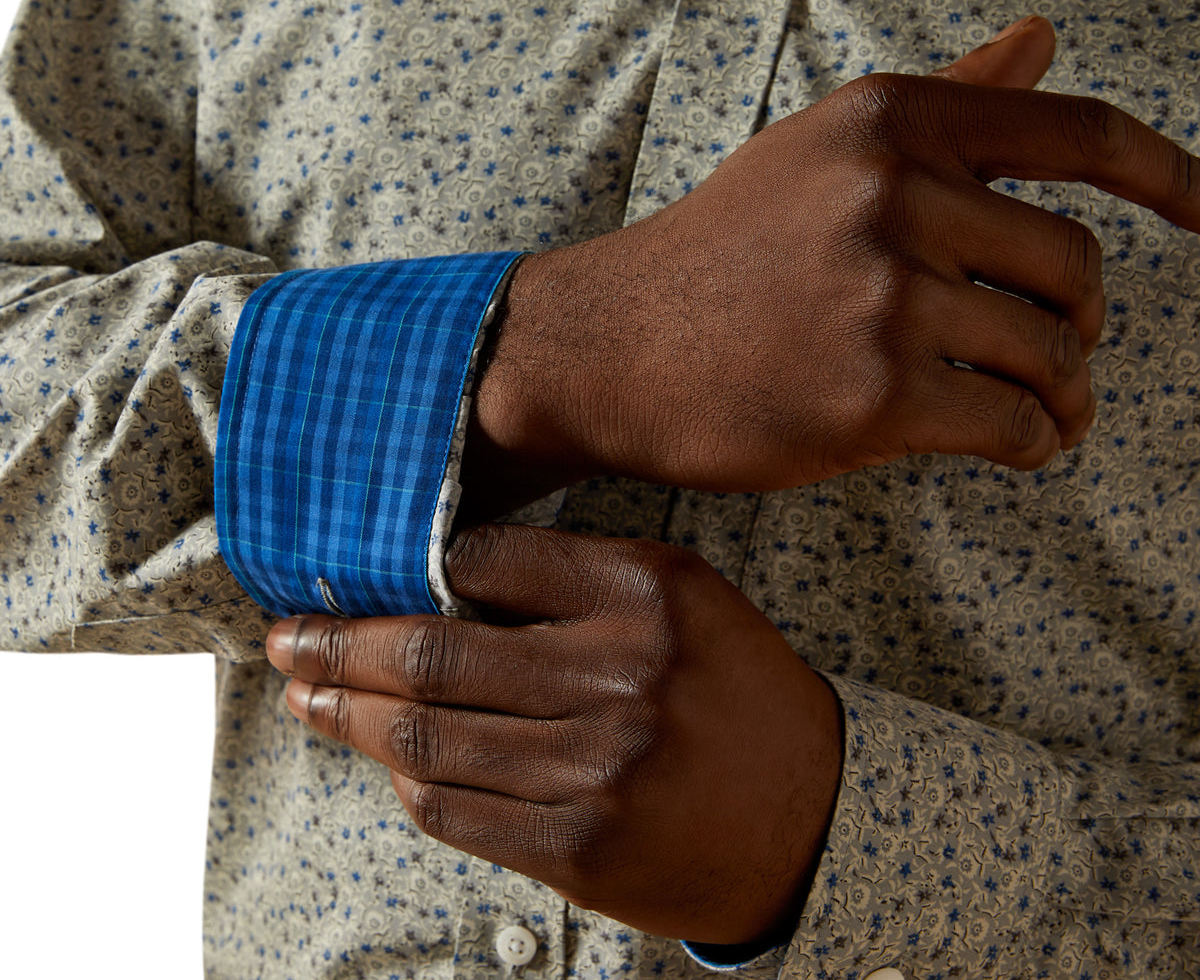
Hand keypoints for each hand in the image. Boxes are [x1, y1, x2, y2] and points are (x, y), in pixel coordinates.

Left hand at [265, 523, 842, 944]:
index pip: (487, 561)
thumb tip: (446, 575)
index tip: (357, 574)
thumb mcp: (682, 598)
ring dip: (348, 716)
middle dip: (339, 646)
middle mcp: (618, 675)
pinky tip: (382, 756)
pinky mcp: (578, 849)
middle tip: (288, 639)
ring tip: (306, 697)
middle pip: (434, 655)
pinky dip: (404, 778)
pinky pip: (455, 810)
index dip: (407, 567)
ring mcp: (595, 770)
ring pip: (427, 738)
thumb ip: (575, 578)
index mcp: (643, 593)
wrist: (812, 813)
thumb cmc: (734, 689)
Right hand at [460, 17, 1199, 514]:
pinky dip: (1033, 443)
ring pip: (1051, 354)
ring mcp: (885, 295)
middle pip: (1074, 266)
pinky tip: (1011, 444)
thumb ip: (941, 101)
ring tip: (1035, 410)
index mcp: (888, 124)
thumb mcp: (816, 152)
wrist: (612, 345)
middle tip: (1051, 355)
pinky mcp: (876, 394)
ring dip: (1062, 393)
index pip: (1075, 133)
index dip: (1169, 174)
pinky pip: (1016, 424)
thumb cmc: (714, 256)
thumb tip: (1041, 36)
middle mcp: (893, 195)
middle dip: (1077, 324)